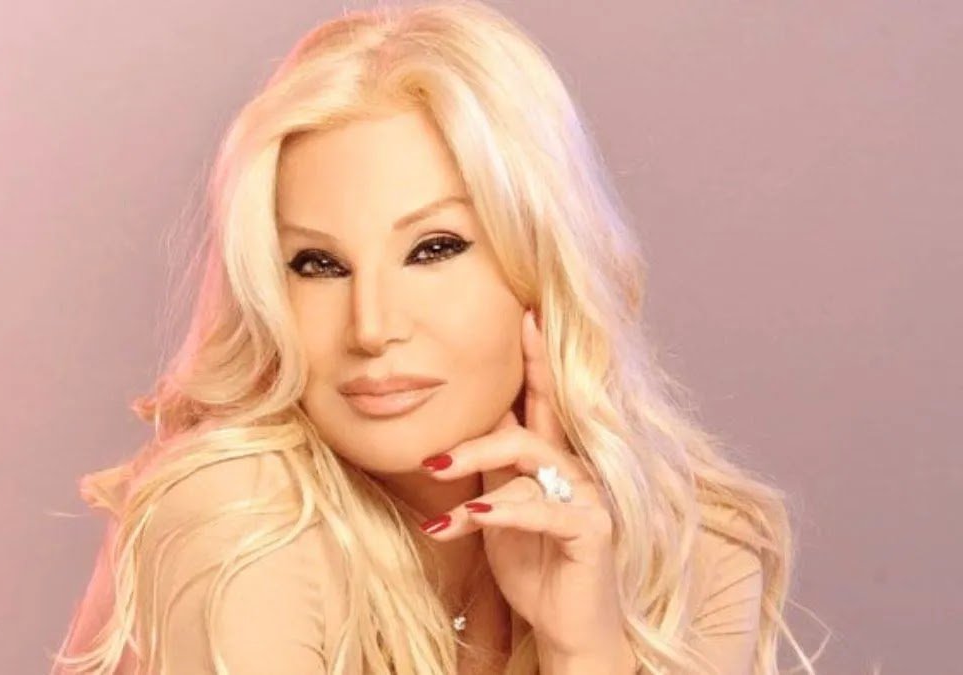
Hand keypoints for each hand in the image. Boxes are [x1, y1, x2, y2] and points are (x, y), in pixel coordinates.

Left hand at [418, 309, 629, 659]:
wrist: (564, 631)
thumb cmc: (534, 570)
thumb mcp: (498, 514)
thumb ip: (486, 474)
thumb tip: (453, 437)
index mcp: (552, 461)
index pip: (541, 400)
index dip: (534, 357)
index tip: (523, 314)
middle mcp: (574, 469)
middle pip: (524, 428)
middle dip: (473, 439)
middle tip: (429, 458)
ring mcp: (587, 496)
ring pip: (528, 459)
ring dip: (475, 470)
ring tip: (436, 490)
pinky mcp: (592, 528)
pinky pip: (540, 507)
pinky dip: (496, 512)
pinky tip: (465, 519)